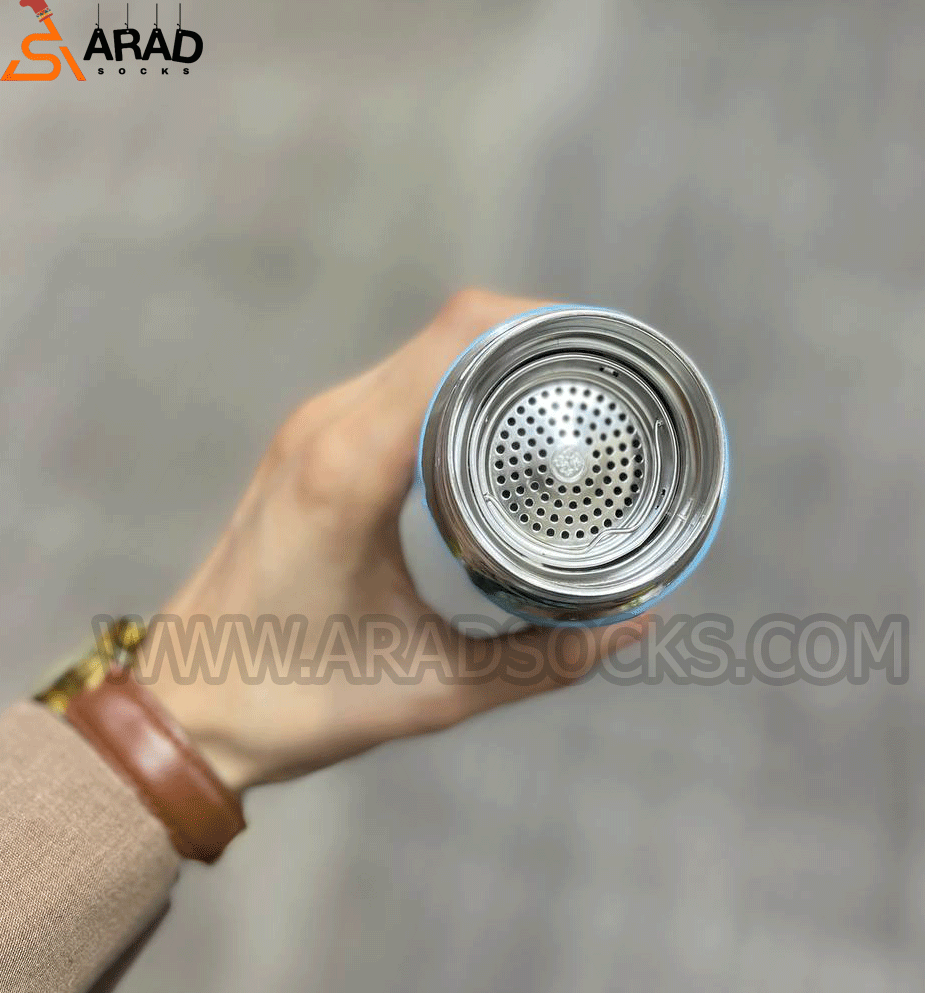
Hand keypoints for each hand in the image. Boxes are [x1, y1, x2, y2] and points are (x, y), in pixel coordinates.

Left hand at [141, 290, 649, 793]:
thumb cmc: (292, 699)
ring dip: (493, 360)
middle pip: (446, 334)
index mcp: (349, 472)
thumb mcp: (433, 688)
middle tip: (600, 384)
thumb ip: (544, 661)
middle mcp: (326, 430)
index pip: (454, 346)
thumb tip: (633, 627)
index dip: (536, 326)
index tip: (598, 352)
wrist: (184, 705)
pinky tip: (494, 422)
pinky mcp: (310, 445)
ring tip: (561, 398)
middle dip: (532, 341)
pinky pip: (396, 383)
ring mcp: (312, 430)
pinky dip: (456, 384)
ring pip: (421, 353)